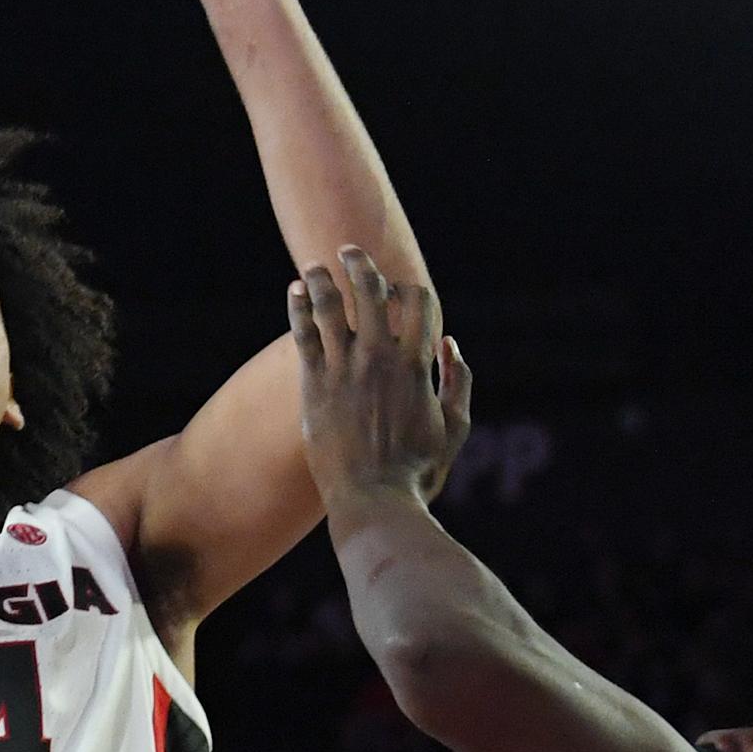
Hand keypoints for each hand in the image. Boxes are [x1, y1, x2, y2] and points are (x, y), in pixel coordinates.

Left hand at [291, 247, 471, 508]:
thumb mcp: (455, 428)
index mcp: (417, 365)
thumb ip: (458, 382)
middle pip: (370, 292)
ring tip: (314, 268)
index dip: (408, 287)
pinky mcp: (314, 385)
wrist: (374, 499)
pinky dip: (298, 307)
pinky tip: (294, 292)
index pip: (416, 304)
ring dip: (322, 279)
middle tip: (348, 251)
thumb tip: (450, 343)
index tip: (398, 285)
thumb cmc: (418, 470)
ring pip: (330, 306)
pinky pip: (304, 334)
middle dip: (360, 265)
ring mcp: (345, 370)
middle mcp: (380, 359)